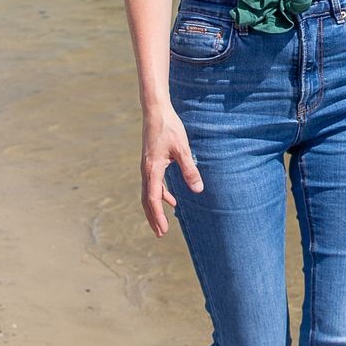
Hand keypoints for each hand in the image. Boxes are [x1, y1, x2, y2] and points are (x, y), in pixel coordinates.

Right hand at [139, 109, 200, 236]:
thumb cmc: (169, 128)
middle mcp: (146, 170)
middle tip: (161, 234)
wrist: (156, 111)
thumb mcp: (183, 149)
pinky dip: (160, 195)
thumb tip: (198, 190)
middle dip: (153, 218)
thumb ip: (190, 169)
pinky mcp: (150, 162)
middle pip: (147, 200)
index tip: (163, 230)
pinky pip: (153, 184)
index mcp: (152, 169)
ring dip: (156, 209)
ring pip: (149, 193)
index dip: (158, 216)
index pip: (153, 199)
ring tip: (163, 224)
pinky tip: (172, 200)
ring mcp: (146, 167)